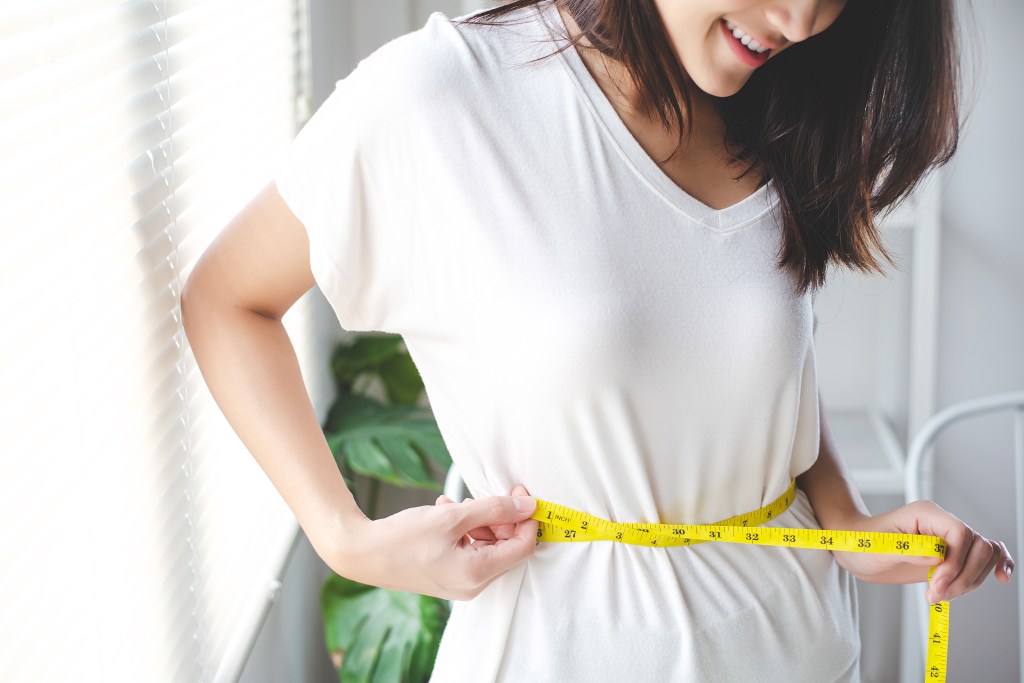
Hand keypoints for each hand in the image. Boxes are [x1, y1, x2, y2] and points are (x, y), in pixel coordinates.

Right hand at [329, 484, 537, 600]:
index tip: (520, 494)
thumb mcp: (453, 516)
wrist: (363, 553)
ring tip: (456, 505)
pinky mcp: (450, 578)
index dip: (527, 519)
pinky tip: (446, 513)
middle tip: (483, 498)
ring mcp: (461, 584)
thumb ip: (494, 509)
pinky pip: (472, 551)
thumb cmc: (404, 537)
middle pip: (507, 549)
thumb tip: (528, 505)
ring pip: (489, 548)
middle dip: (501, 520)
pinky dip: (466, 531)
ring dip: (481, 522)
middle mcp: (473, 586)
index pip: (523, 548)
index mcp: (477, 574)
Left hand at [831, 500, 1013, 602]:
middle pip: (978, 546)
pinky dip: (997, 566)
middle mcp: (942, 524)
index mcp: (927, 514)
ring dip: (970, 580)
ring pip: (984, 556)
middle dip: (962, 576)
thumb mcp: (878, 548)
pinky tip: (1002, 577)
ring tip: (941, 594)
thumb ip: (908, 550)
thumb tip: (938, 557)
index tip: (936, 583)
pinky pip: (984, 557)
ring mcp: (949, 540)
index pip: (960, 533)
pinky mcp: (951, 556)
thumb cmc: (861, 542)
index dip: (955, 561)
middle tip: (936, 594)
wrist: (855, 548)